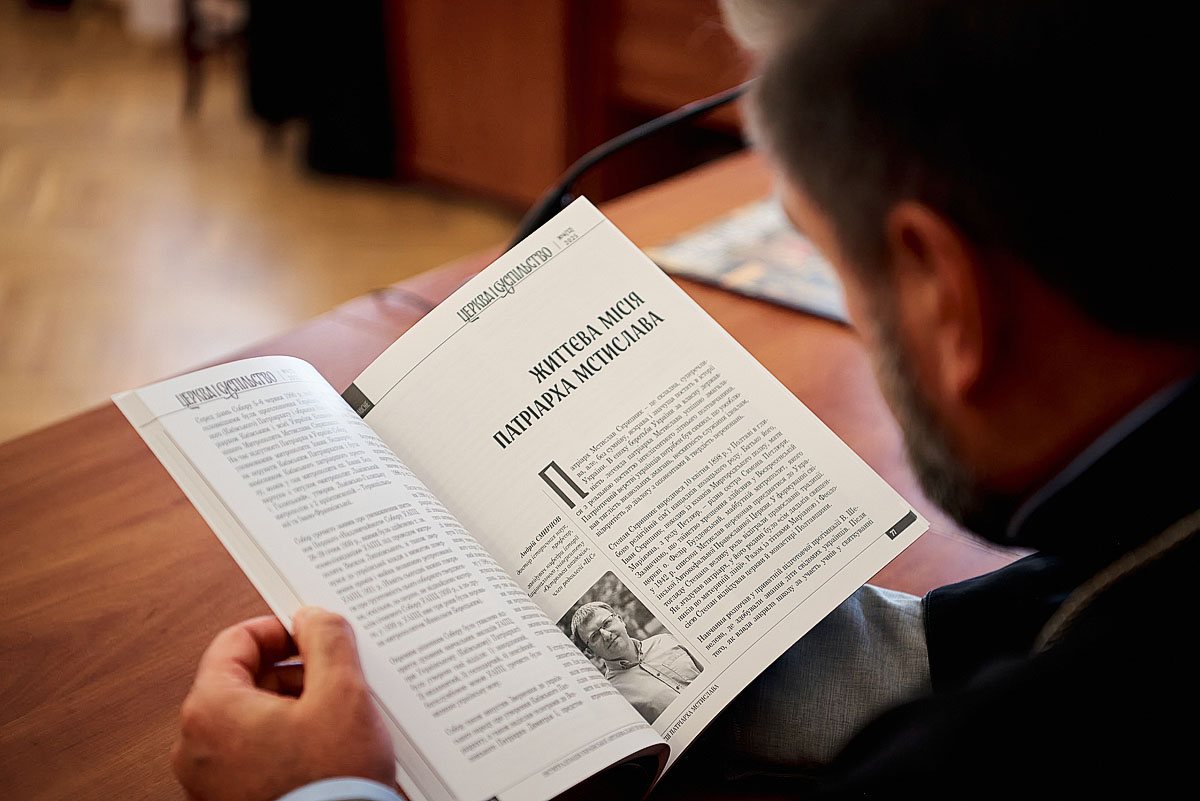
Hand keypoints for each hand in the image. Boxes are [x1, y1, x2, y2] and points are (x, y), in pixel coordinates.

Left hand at [172, 607, 395, 800]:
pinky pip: (252, 753)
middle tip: (333, 676)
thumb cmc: (330, 784)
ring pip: (250, 717)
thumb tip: (312, 618)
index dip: (279, 629)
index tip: (311, 634)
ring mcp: (209, 779)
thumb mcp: (342, 694)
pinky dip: (284, 739)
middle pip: (243, 680)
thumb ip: (326, 640)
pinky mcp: (228, 800)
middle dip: (292, 671)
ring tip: (336, 716)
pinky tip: (323, 747)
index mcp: (211, 709)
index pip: (235, 641)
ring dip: (292, 705)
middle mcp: (196, 745)